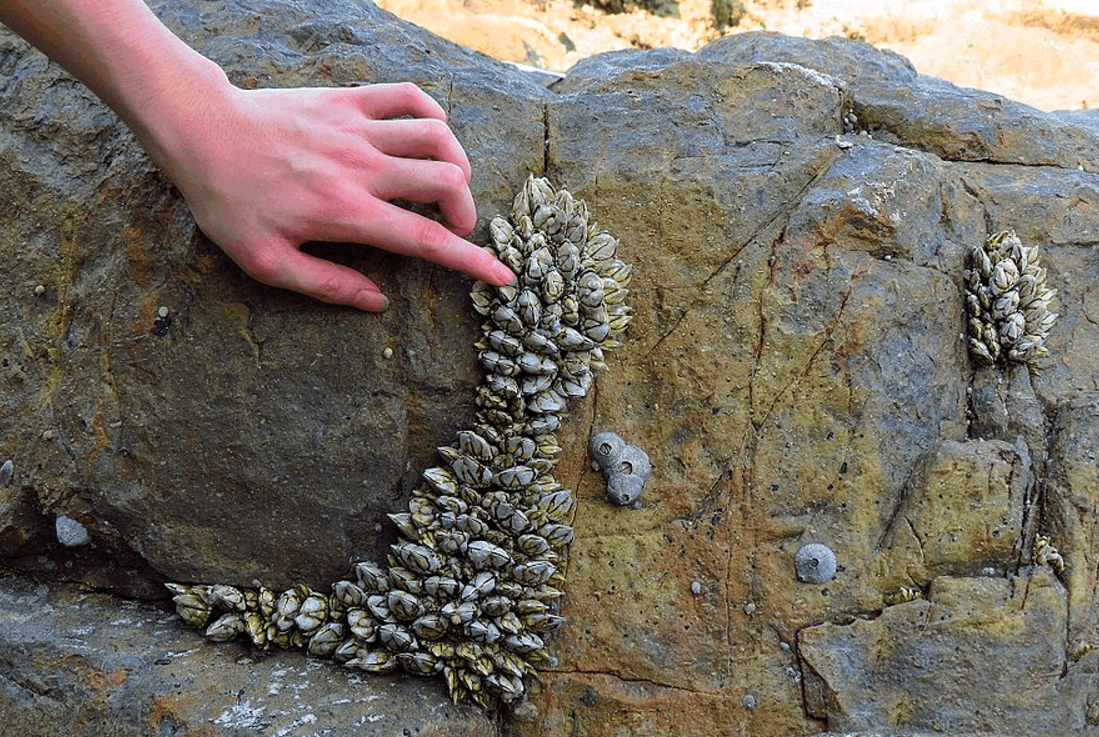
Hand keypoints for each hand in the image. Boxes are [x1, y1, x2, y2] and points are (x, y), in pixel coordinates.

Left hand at [154, 81, 516, 310]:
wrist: (201, 131)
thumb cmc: (229, 201)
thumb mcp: (267, 261)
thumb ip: (327, 285)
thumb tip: (377, 303)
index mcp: (348, 213)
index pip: (426, 240)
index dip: (472, 262)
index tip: (504, 275)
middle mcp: (363, 168)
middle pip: (446, 180)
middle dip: (466, 209)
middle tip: (455, 227)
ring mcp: (358, 129)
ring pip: (437, 136)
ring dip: (455, 162)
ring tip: (447, 182)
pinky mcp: (349, 100)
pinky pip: (408, 97)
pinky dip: (432, 112)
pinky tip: (431, 131)